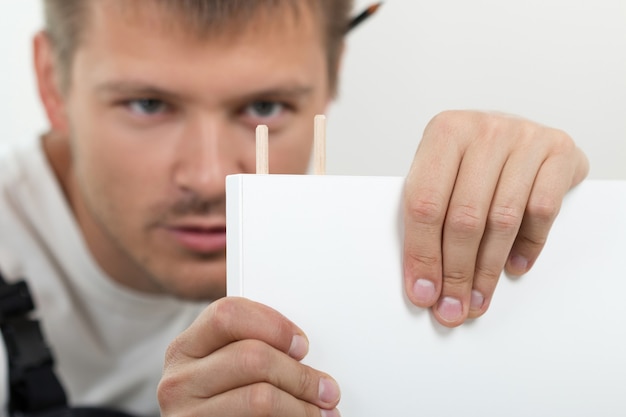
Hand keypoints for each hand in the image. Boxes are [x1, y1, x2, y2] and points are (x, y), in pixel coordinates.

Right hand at [158, 297, 340, 416]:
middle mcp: (179, 380)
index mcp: (186, 347)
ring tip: (321, 413)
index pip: (229, 314)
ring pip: (260, 397)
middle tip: (327, 389)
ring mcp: (187, 414)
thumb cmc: (221, 402)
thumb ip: (248, 347)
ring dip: (302, 407)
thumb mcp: (222, 368)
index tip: (302, 345)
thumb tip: (301, 347)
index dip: (273, 325)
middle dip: (299, 374)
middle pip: (252, 357)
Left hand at [402, 110, 588, 326]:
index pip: (425, 203)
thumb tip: (425, 285)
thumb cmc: (470, 161)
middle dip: (457, 272)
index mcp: (444, 132)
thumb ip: (428, 217)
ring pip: (503, 219)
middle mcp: (484, 129)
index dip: (422, 254)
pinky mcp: (559, 151)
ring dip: (489, 269)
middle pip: (465, 216)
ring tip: (478, 297)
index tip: (423, 292)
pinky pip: (543, 212)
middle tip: (453, 306)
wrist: (515, 132)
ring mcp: (524, 137)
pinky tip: (514, 266)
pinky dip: (527, 246)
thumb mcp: (440, 176)